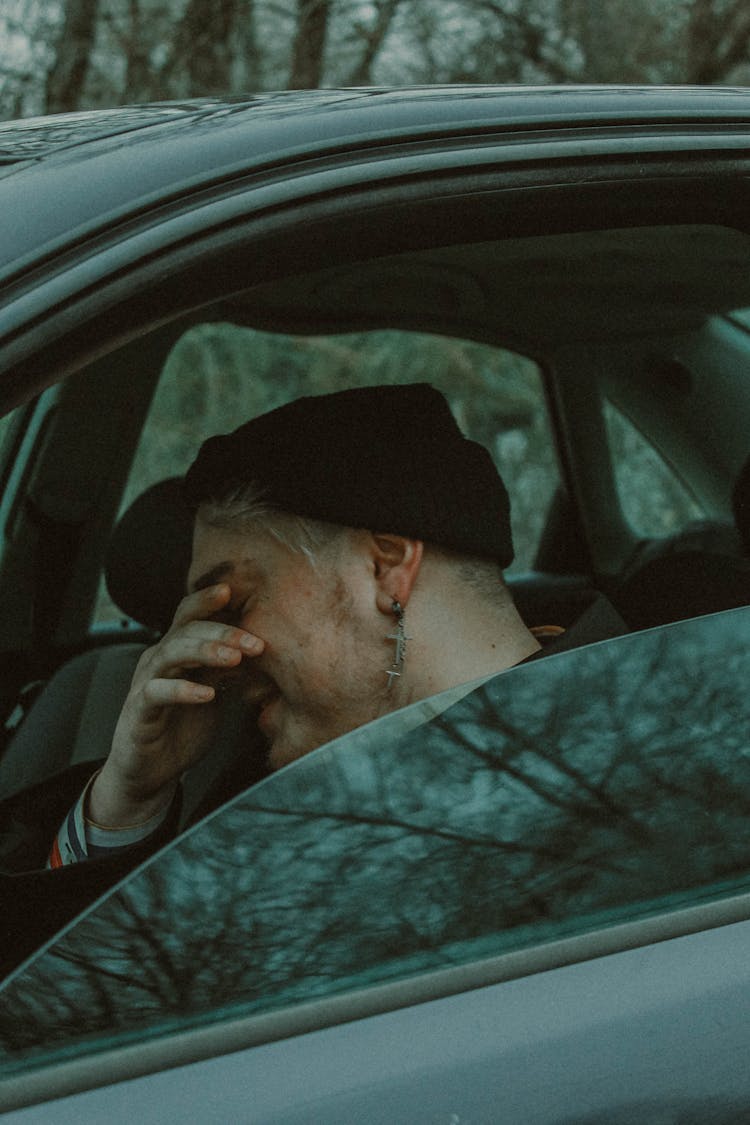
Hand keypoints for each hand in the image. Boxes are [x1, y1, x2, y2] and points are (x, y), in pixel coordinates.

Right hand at [89, 584, 263, 827]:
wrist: (151, 771)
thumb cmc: (184, 726)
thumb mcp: (214, 691)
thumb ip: (230, 668)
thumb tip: (266, 649)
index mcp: (176, 650)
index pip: (190, 615)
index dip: (208, 600)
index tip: (237, 590)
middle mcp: (158, 659)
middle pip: (185, 630)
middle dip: (222, 631)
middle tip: (255, 642)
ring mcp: (146, 682)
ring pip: (170, 654)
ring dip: (204, 652)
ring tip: (234, 658)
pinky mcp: (139, 711)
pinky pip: (157, 693)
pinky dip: (182, 690)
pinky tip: (207, 694)